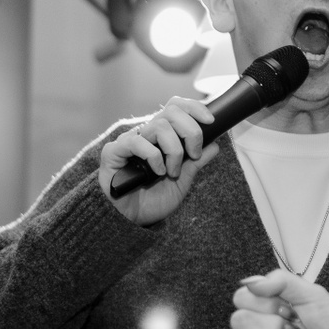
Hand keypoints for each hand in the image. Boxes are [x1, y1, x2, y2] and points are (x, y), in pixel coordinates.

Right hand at [98, 97, 221, 225]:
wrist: (133, 221)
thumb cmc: (154, 200)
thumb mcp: (183, 181)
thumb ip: (196, 162)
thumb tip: (215, 144)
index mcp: (160, 136)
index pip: (176, 106)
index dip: (194, 108)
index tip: (211, 121)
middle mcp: (145, 134)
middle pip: (171, 111)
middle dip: (191, 131)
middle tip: (194, 153)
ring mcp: (129, 141)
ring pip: (158, 126)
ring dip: (174, 150)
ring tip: (173, 171)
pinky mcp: (114, 152)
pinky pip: (136, 142)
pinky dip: (153, 156)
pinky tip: (158, 172)